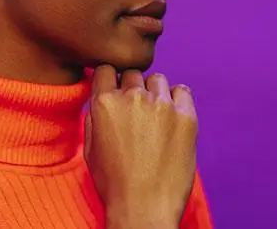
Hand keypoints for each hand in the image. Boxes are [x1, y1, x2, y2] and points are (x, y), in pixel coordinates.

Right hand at [84, 66, 197, 227]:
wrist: (144, 208)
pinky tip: (173, 117)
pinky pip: (182, 91)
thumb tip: (101, 99)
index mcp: (104, 103)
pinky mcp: (186, 115)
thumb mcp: (91, 149)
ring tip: (156, 116)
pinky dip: (177, 99)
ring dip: (154, 92)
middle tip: (137, 112)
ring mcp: (161, 104)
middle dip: (132, 88)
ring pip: (157, 79)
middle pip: (132, 74)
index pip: (106, 69)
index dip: (110, 80)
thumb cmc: (114, 184)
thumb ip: (94, 117)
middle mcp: (132, 97)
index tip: (116, 90)